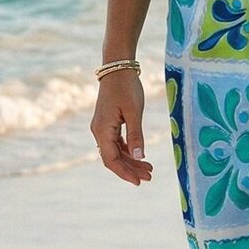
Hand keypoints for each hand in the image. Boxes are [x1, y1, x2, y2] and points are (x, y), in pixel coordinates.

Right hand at [90, 71, 152, 185]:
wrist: (117, 66)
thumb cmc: (126, 87)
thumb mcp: (134, 112)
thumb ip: (136, 136)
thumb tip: (139, 157)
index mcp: (102, 130)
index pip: (111, 160)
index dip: (125, 173)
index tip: (139, 181)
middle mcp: (99, 131)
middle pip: (113, 158)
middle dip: (131, 169)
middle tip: (150, 176)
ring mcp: (102, 127)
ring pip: (115, 151)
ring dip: (131, 160)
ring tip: (149, 168)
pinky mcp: (108, 122)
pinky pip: (116, 142)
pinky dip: (128, 150)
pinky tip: (140, 155)